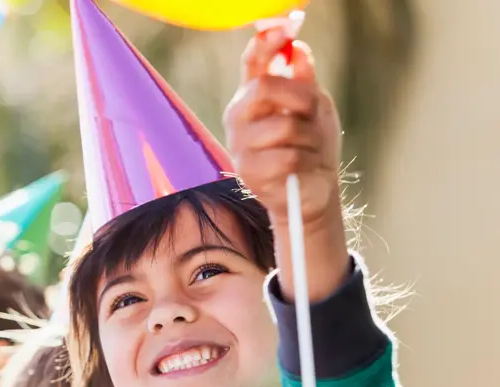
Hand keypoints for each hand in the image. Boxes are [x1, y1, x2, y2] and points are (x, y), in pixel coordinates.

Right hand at [224, 28, 348, 300]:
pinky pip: (288, 156)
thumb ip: (303, 80)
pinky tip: (303, 168)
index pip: (253, 63)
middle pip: (265, 89)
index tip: (284, 28)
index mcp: (252, 97)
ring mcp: (240, 146)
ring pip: (284, 126)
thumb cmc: (312, 147)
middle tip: (312, 111)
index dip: (266, 43)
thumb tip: (298, 49)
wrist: (313, 191)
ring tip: (310, 149)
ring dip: (309, 137)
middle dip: (299, 98)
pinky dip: (307, 161)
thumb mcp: (314, 108)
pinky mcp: (249, 173)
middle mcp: (239, 118)